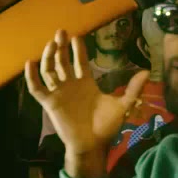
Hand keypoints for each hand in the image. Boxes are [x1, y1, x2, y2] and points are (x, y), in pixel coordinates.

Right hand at [23, 29, 147, 170]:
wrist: (93, 145)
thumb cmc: (106, 126)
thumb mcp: (122, 105)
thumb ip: (132, 89)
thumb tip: (147, 72)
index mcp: (86, 83)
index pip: (80, 61)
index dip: (77, 49)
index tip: (76, 36)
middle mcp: (71, 85)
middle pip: (62, 61)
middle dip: (60, 47)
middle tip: (60, 32)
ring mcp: (59, 93)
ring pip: (49, 70)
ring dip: (48, 57)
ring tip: (51, 44)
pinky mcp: (50, 103)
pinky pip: (37, 88)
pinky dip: (31, 77)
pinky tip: (30, 63)